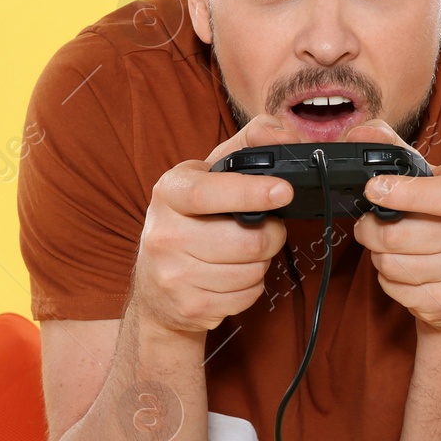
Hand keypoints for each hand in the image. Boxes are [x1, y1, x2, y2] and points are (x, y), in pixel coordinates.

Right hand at [132, 115, 303, 333]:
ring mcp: (173, 275)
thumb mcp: (209, 176)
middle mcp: (163, 234)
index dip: (250, 192)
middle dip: (271, 235)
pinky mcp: (189, 307)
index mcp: (169, 192)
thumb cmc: (192, 221)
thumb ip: (247, 146)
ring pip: (251, 271)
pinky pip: (246, 296)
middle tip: (266, 229)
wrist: (156, 288)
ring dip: (261, 263)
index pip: (207, 192)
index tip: (284, 191)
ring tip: (243, 253)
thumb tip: (281, 134)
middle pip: (246, 240)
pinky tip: (233, 277)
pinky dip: (251, 287)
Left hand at [343, 119, 440, 333]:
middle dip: (370, 231)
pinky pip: (395, 288)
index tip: (373, 190)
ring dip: (378, 256)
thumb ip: (391, 150)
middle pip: (398, 235)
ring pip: (390, 264)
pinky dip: (388, 281)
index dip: (405, 193)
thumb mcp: (428, 180)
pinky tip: (405, 273)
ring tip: (392, 249)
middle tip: (370, 226)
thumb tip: (357, 132)